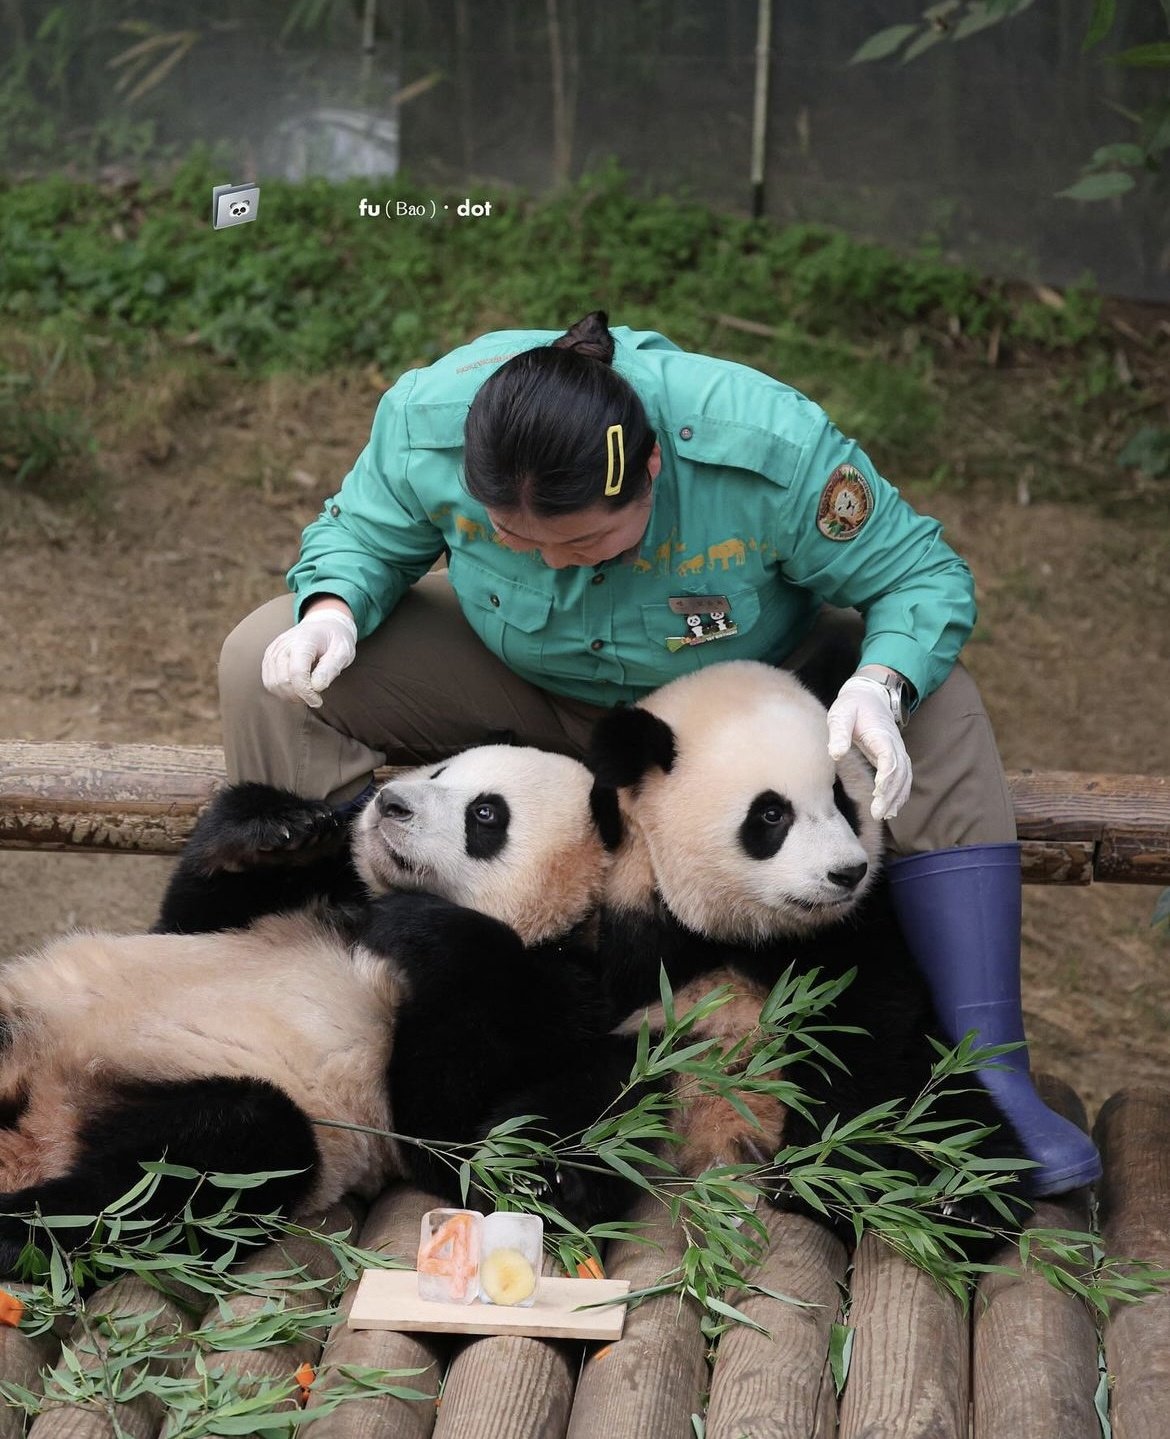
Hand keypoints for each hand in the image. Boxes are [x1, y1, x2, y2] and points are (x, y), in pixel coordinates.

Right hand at [261, 605, 357, 706]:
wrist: (324, 625)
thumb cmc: (335, 639)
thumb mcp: (343, 651)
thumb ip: (331, 668)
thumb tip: (317, 686)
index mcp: (303, 641)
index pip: (296, 673)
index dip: (305, 693)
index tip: (317, 701)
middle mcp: (283, 644)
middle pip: (282, 681)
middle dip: (298, 696)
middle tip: (314, 697)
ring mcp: (273, 650)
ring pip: (272, 683)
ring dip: (288, 695)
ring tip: (305, 693)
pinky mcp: (269, 656)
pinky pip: (268, 681)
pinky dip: (280, 690)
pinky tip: (295, 688)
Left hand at [826, 674, 912, 821]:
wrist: (870, 695)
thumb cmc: (853, 705)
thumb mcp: (841, 714)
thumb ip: (839, 732)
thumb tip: (836, 753)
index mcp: (881, 734)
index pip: (889, 758)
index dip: (886, 777)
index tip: (878, 794)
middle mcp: (895, 744)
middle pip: (900, 773)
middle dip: (891, 795)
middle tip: (878, 813)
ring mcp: (898, 751)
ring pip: (905, 777)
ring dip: (897, 797)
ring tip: (885, 815)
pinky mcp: (895, 756)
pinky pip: (904, 777)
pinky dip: (900, 793)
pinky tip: (892, 808)